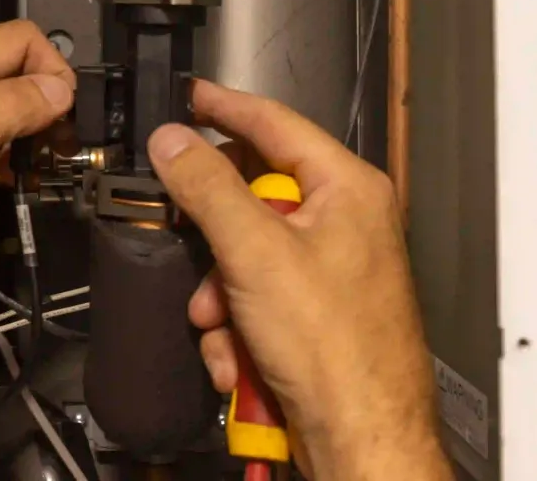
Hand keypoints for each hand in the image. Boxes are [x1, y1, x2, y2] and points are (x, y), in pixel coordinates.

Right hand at [146, 80, 449, 480]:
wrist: (363, 439)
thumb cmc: (339, 352)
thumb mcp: (255, 253)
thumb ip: (207, 188)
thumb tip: (173, 141)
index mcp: (348, 190)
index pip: (276, 123)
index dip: (224, 107)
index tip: (187, 97)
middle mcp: (346, 223)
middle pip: (252, 195)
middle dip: (213, 235)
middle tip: (185, 235)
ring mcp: (330, 270)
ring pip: (246, 254)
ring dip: (219, 294)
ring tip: (220, 324)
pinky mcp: (314, 314)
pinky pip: (255, 298)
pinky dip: (236, 327)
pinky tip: (238, 357)